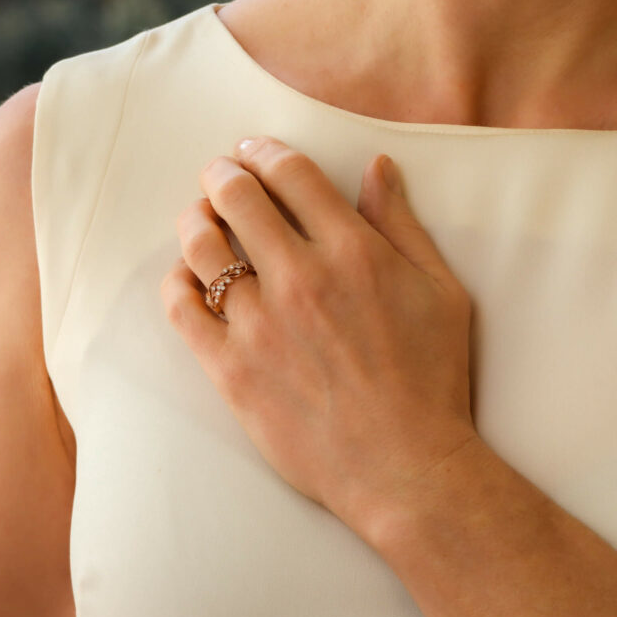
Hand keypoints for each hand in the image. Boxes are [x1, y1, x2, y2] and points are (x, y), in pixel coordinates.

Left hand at [160, 135, 480, 544]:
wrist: (403, 467)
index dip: (264, 151)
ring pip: (200, 247)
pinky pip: (181, 309)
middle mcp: (299, 279)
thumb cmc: (431, 380)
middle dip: (220, 173)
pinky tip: (184, 278)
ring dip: (193, 219)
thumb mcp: (441, 292)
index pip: (290, 174)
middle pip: (236, 198)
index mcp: (352, 252)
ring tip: (197, 218)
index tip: (252, 150)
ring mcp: (259, 325)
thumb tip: (377, 166)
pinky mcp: (231, 369)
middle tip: (217, 174)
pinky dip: (175, 282)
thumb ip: (403, 224)